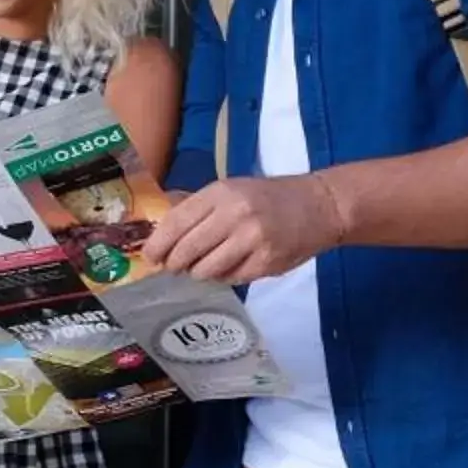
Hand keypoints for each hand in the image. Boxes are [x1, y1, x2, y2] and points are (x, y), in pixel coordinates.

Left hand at [145, 174, 349, 284]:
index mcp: (221, 193)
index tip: (149, 256)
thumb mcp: (231, 189)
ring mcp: (252, 241)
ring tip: (200, 267)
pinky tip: (227, 268)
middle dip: (173, 263)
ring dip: (197, 273)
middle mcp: (235, 215)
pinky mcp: (267, 263)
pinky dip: (222, 277)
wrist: (319, 206)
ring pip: (206, 270)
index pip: (177, 221)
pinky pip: (230, 279)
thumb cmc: (268, 197)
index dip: (158, 243)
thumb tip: (159, 225)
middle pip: (187, 249)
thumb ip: (196, 205)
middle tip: (171, 267)